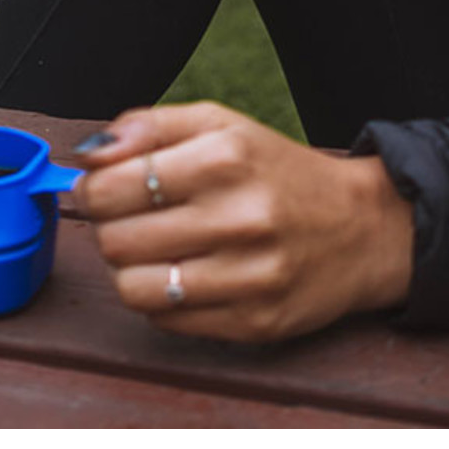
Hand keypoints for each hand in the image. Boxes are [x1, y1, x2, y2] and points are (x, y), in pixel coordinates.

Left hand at [73, 101, 413, 343]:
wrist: (361, 227)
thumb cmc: (276, 171)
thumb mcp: (219, 124)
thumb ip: (147, 126)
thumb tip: (87, 153)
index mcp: (225, 158)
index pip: (111, 186)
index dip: (90, 190)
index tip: (97, 189)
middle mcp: (240, 218)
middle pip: (116, 240)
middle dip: (109, 228)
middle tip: (129, 220)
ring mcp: (250, 277)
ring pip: (134, 288)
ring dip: (129, 269)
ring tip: (150, 250)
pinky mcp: (256, 323)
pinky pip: (168, 321)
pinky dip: (161, 299)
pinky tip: (184, 275)